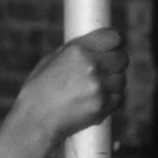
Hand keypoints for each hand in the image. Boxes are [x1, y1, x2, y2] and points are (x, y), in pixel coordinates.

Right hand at [10, 28, 127, 146]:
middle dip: (116, 64)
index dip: (116, 42)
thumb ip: (74, 53)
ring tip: (95, 90)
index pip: (113, 37)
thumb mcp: (51, 62)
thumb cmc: (38, 91)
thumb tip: (94, 47)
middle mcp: (91, 65)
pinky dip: (110, 100)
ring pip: (121, 80)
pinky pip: (118, 98)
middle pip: (122, 58)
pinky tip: (95, 102)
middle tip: (106, 70)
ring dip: (113, 84)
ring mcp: (98, 86)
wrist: (34, 120)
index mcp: (77, 50)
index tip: (115, 47)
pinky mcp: (102, 105)